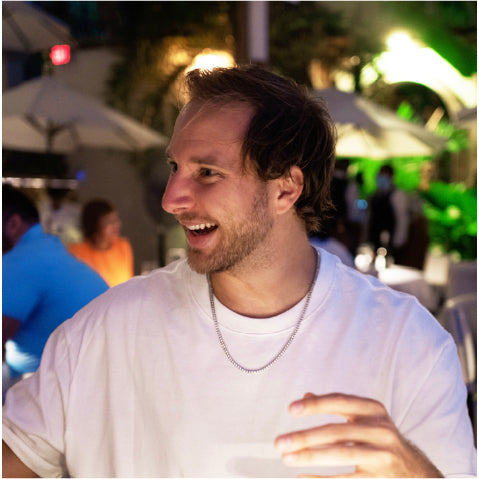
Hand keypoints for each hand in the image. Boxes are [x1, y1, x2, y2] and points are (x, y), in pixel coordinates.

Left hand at [274, 393, 442, 477]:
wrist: (415, 470)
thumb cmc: (379, 438)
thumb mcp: (364, 417)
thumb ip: (338, 407)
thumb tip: (305, 395)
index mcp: (373, 409)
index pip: (339, 401)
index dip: (314, 404)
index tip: (291, 409)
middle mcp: (379, 429)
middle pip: (336, 431)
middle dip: (305, 437)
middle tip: (279, 442)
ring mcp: (382, 455)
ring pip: (340, 454)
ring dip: (309, 457)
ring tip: (286, 458)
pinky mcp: (380, 478)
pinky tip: (303, 476)